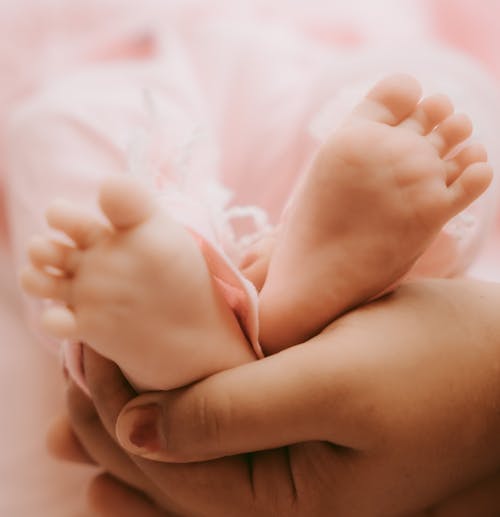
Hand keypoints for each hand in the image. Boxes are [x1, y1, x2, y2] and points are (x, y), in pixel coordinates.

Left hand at [55, 279, 499, 515]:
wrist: (493, 362)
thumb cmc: (431, 365)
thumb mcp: (334, 384)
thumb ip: (236, 412)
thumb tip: (139, 430)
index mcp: (292, 504)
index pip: (174, 469)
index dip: (117, 414)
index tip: (84, 357)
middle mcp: (285, 500)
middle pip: (172, 471)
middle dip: (111, 422)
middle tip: (72, 372)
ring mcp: (293, 471)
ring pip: (189, 459)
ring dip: (132, 428)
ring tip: (76, 405)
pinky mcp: (300, 435)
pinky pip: (222, 438)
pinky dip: (176, 421)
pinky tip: (143, 416)